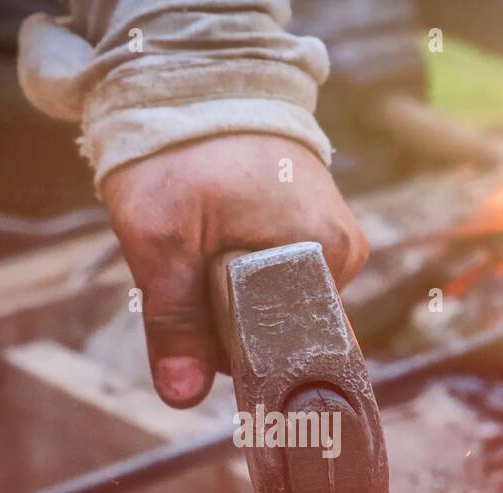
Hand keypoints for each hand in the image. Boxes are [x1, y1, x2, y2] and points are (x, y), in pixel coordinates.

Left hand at [101, 134, 368, 407]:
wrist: (193, 85)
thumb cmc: (179, 152)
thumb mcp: (160, 240)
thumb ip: (176, 322)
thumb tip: (183, 397)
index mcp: (322, 255)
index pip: (295, 351)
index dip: (241, 359)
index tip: (203, 342)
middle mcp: (342, 252)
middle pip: (284, 334)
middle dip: (229, 328)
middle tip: (191, 279)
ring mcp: (334, 242)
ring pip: (277, 312)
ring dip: (232, 304)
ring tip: (204, 254)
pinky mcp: (318, 233)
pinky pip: (280, 285)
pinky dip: (242, 281)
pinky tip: (220, 249)